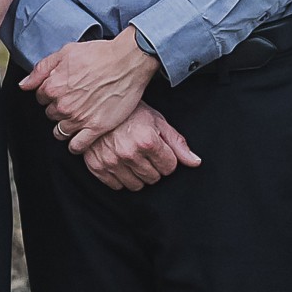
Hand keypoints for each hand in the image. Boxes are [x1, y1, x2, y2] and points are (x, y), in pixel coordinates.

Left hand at [20, 30, 160, 153]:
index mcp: (53, 86)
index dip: (51, 93)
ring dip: (65, 126)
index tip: (64, 89)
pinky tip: (79, 138)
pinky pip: (77, 146)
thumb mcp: (65, 53)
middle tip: (75, 100)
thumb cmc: (99, 54)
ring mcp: (79, 118)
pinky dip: (75, 145)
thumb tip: (23, 85)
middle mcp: (63, 105)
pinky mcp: (96, 128)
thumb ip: (41, 69)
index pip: (41, 98)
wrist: (128, 61)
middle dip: (59, 109)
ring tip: (78, 117)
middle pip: (50, 115)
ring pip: (60, 132)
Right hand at [80, 101, 199, 191]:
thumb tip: (195, 162)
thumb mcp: (158, 122)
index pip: (169, 168)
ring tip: (133, 158)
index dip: (167, 159)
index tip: (159, 149)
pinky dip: (120, 177)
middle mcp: (128, 153)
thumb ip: (178, 144)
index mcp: (147, 141)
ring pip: (136, 186)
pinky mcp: (97, 166)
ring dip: (137, 175)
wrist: (98, 106)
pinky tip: (120, 162)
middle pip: (153, 178)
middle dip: (153, 167)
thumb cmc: (131, 112)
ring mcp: (111, 161)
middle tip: (144, 152)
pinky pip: (116, 186)